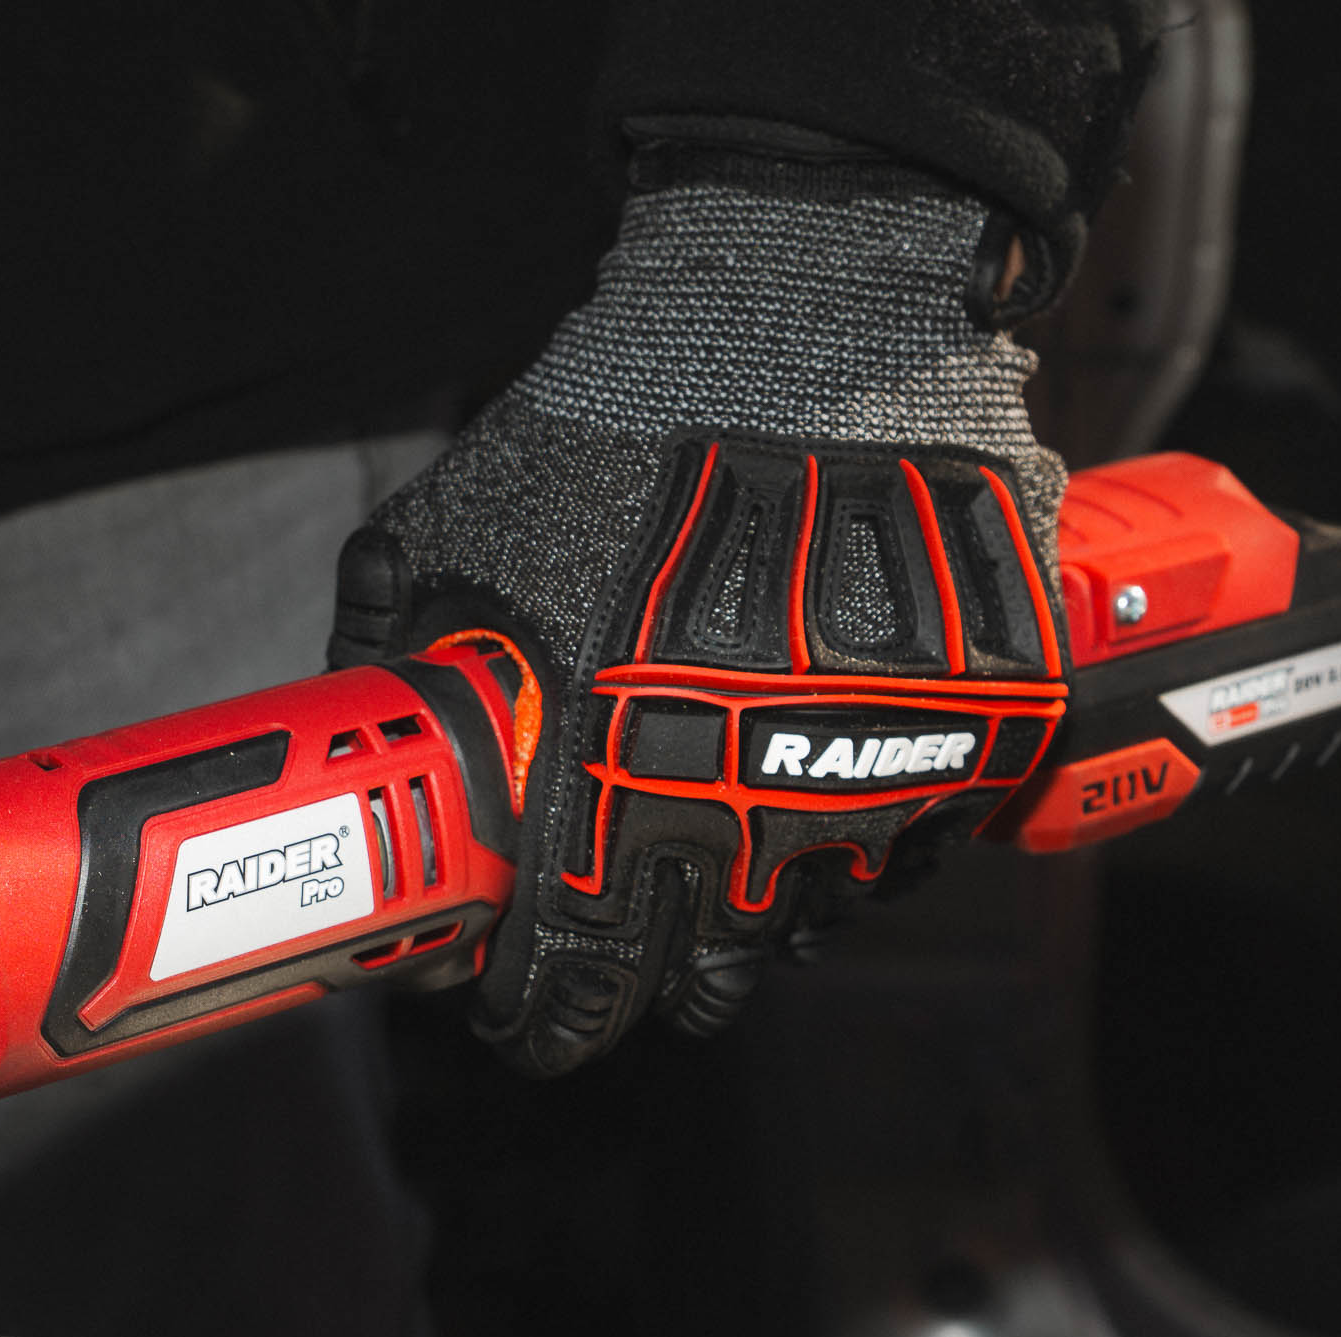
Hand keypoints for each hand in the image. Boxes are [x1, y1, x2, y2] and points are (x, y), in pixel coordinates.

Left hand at [329, 124, 1071, 1073]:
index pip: (571, 969)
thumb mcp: (460, 519)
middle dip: (649, 990)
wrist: (804, 314)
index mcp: (607, 770)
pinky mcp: (979, 731)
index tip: (521, 1018)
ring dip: (759, 916)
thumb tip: (361, 724)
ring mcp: (874, 771)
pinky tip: (823, 790)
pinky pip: (916, 844)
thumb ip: (396, 638)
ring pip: (809, 927)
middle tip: (624, 959)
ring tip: (725, 858)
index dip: (541, 1016)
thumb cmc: (622, 414)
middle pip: (698, 983)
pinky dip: (868, 841)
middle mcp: (745, 796)